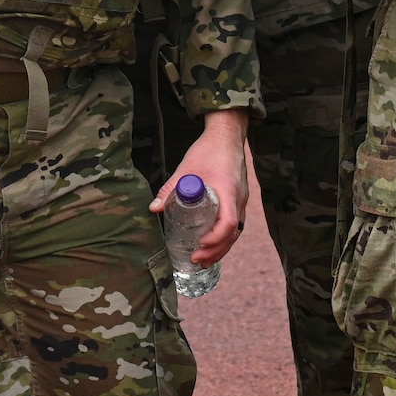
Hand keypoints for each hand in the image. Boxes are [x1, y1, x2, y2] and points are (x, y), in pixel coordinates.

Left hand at [150, 110, 249, 266]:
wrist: (227, 135)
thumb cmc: (208, 150)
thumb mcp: (186, 169)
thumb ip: (170, 189)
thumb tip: (153, 209)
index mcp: (228, 190)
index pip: (228, 222)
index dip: (215, 238)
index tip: (199, 244)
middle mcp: (239, 198)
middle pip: (234, 233)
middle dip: (216, 251)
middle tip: (196, 260)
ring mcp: (242, 199)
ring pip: (237, 231)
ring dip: (221, 248)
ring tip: (203, 260)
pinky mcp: (240, 199)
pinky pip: (237, 224)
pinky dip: (225, 238)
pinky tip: (212, 244)